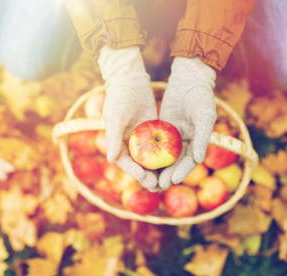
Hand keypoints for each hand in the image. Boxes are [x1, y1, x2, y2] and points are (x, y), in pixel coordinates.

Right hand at [98, 46, 157, 189]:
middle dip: (149, 177)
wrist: (130, 80)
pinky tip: (176, 162)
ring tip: (170, 179)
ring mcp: (141, 140)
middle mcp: (128, 145)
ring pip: (150, 160)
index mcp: (117, 144)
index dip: (136, 173)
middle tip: (162, 185)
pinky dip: (165, 156)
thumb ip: (113, 138)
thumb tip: (110, 160)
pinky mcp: (152, 133)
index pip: (126, 163)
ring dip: (159, 170)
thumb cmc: (119, 98)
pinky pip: (159, 147)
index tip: (147, 180)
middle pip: (139, 166)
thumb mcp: (116, 117)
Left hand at [159, 57, 216, 189]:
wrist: (189, 78)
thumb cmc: (201, 97)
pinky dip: (150, 152)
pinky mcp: (163, 128)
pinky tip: (141, 160)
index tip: (173, 180)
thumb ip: (203, 138)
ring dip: (158, 167)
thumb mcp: (204, 116)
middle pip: (177, 162)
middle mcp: (186, 141)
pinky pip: (156, 142)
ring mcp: (174, 135)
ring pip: (165, 155)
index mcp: (198, 141)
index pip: (190, 161)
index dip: (182, 172)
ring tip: (149, 178)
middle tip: (158, 185)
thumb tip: (199, 159)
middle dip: (168, 174)